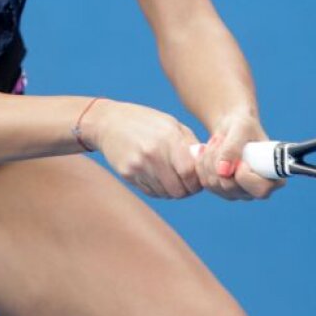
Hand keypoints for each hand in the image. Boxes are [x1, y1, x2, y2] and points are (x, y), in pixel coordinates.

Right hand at [81, 99, 202, 198]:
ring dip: (172, 190)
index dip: (197, 181)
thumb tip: (206, 166)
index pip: (190, 173)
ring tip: (170, 177)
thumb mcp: (171, 124)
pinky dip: (158, 189)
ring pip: (166, 194)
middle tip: (186, 182)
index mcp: (168, 138)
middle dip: (186, 190)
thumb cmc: (146, 122)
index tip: (197, 179)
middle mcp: (153, 153)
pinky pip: (151, 192)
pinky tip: (156, 175)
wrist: (109, 122)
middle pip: (179, 189)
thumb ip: (190, 145)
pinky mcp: (127, 174)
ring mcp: (138, 165)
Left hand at [193, 111, 284, 200]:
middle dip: (219, 160)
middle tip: (220, 139)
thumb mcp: (241, 129)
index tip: (239, 159)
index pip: (261, 190)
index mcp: (272, 176)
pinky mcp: (222, 190)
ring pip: (214, 184)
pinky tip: (208, 150)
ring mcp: (239, 192)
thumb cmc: (243, 125)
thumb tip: (222, 172)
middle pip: (231, 187)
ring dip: (209, 158)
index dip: (245, 176)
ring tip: (216, 140)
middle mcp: (256, 189)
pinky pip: (206, 182)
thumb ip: (233, 148)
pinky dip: (202, 163)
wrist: (232, 128)